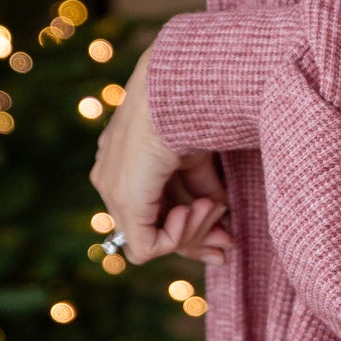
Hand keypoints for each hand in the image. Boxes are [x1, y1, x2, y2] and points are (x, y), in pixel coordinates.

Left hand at [90, 46, 232, 266]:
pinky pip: (148, 247)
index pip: (154, 210)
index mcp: (127, 164)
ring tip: (216, 208)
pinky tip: (192, 210)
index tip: (225, 237)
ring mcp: (113, 191)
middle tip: (227, 247)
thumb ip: (204, 189)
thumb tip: (222, 218)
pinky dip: (178, 237)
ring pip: (152, 241)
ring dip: (194, 232)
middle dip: (196, 242)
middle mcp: (113, 179)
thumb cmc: (189, 112)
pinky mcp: (124, 202)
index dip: (191, 228)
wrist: (178, 93)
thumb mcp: (198, 158)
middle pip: (153, 230)